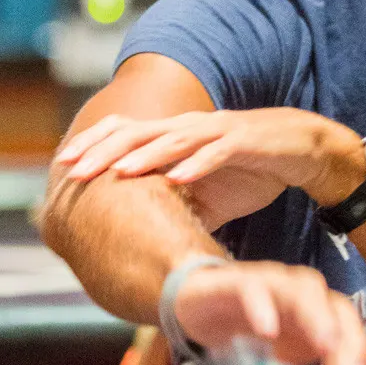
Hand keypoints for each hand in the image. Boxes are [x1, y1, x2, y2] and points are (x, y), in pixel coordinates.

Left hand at [56, 109, 365, 229]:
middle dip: (104, 151)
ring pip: (172, 140)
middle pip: (138, 134)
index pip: (125, 134)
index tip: (63, 167)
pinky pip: (216, 152)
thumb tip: (138, 236)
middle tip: (74, 171)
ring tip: (118, 172)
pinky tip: (178, 179)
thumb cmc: (250, 170)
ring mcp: (216, 132)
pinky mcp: (244, 141)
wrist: (302, 153)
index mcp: (176, 136)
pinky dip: (196, 165)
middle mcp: (190, 128)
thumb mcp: (205, 193)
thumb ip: (174, 205)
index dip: (93, 146)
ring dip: (144, 156)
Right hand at [176, 260, 365, 364]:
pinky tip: (266, 331)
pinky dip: (263, 306)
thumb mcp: (281, 362)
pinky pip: (253, 288)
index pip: (351, 337)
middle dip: (347, 345)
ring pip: (305, 289)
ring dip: (319, 318)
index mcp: (320, 316)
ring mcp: (273, 285)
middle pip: (338, 310)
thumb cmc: (248, 326)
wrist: (202, 301)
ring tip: (324, 347)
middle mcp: (303, 296)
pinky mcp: (238, 283)